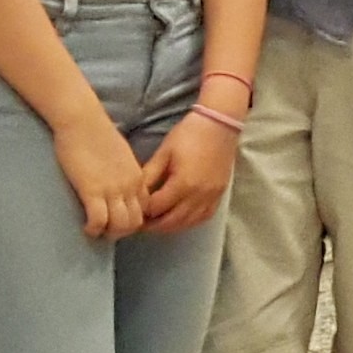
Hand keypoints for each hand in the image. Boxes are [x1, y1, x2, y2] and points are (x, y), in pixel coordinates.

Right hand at [53, 115, 151, 241]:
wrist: (83, 121)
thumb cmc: (97, 134)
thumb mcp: (121, 155)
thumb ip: (124, 171)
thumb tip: (119, 182)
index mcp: (137, 177)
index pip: (145, 208)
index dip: (134, 219)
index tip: (120, 221)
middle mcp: (130, 186)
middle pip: (136, 221)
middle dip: (123, 231)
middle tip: (108, 231)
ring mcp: (112, 189)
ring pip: (121, 225)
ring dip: (109, 233)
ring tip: (98, 231)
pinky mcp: (92, 190)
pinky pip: (99, 220)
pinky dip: (93, 229)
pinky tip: (87, 228)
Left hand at [136, 115, 239, 232]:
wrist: (219, 125)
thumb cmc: (188, 135)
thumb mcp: (164, 153)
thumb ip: (149, 176)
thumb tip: (134, 194)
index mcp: (183, 184)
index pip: (156, 208)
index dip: (142, 212)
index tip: (132, 210)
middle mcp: (198, 196)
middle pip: (171, 221)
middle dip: (153, 225)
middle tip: (140, 223)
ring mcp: (211, 197)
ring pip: (188, 223)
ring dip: (170, 226)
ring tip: (156, 222)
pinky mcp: (219, 195)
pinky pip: (203, 217)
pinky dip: (189, 222)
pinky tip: (179, 219)